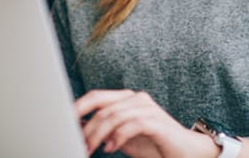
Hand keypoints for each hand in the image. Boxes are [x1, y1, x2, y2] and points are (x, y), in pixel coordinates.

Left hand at [75, 89, 218, 157]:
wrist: (185, 152)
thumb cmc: (154, 144)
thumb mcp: (122, 137)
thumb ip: (105, 129)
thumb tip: (79, 127)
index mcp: (127, 98)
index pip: (97, 96)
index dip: (78, 107)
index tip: (63, 122)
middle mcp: (137, 99)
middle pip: (103, 107)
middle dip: (86, 127)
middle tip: (79, 144)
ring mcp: (148, 108)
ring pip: (114, 117)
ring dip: (98, 135)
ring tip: (91, 149)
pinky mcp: (156, 121)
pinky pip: (131, 125)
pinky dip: (117, 138)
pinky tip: (110, 148)